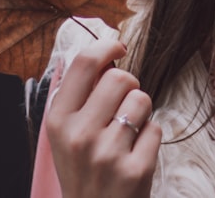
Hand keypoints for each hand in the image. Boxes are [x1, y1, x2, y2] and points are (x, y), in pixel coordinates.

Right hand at [44, 39, 161, 197]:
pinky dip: (150, 138)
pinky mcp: (135, 170)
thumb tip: (108, 53)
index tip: (118, 46)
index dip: (106, 46)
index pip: (84, 64)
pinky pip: (156, 128)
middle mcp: (79, 135)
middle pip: (121, 77)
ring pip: (142, 99)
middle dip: (129, 85)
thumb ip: (81, 96)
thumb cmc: (83, 170)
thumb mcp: (66, 135)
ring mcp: (108, 154)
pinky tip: (134, 155)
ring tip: (127, 134)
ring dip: (141, 112)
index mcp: (58, 121)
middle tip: (123, 105)